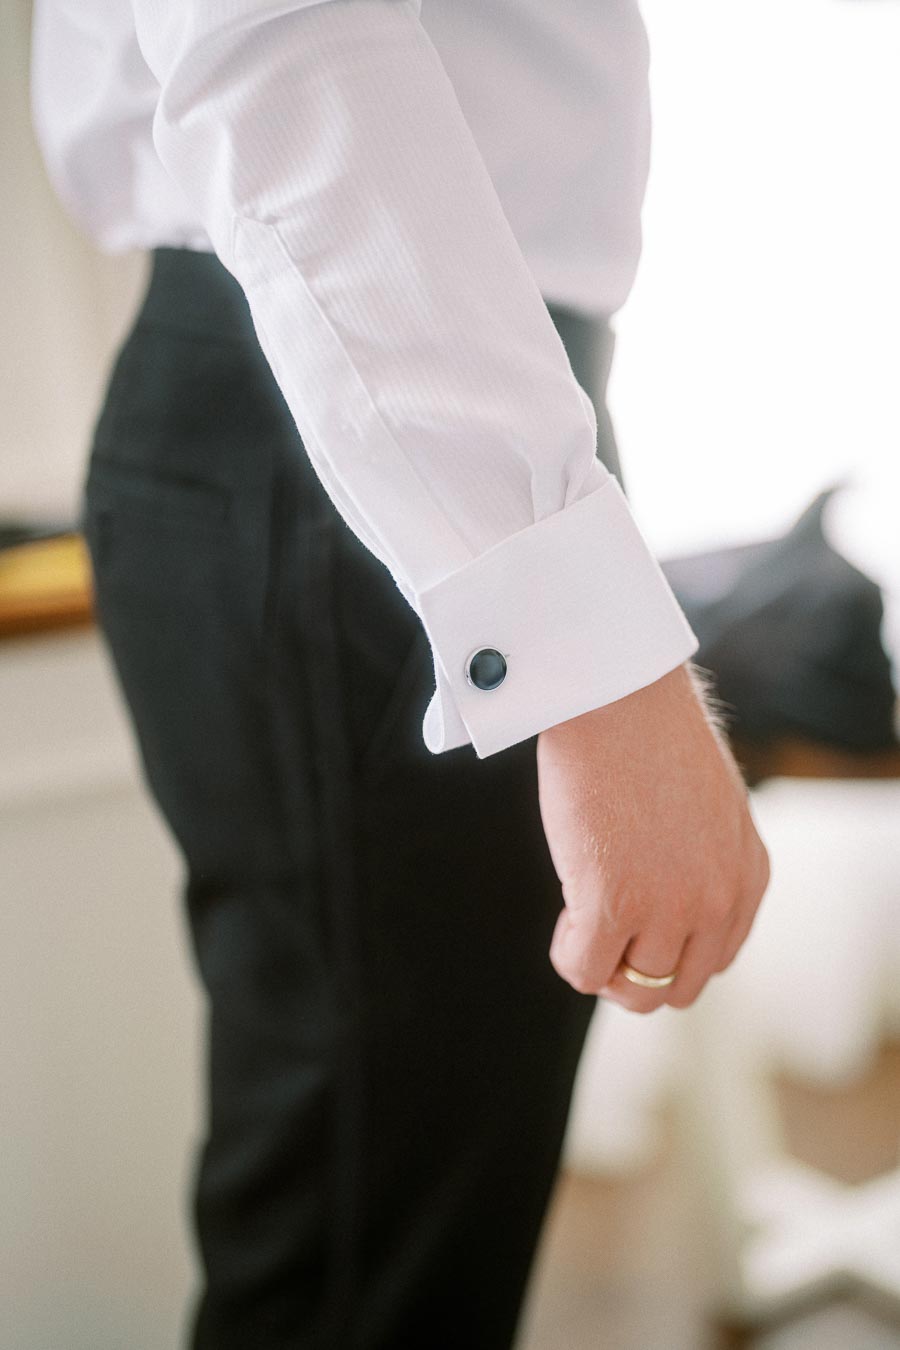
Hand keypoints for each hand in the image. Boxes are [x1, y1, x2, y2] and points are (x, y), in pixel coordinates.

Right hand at [535, 661, 769, 1011]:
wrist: (617, 693)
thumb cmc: (648, 731)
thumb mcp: (706, 803)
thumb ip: (702, 855)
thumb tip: (660, 890)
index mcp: (747, 874)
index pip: (716, 957)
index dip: (667, 945)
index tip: (636, 911)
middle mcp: (719, 899)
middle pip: (678, 987)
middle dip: (636, 968)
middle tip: (602, 926)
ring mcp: (669, 906)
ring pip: (635, 989)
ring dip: (602, 961)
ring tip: (580, 910)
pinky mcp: (614, 903)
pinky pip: (585, 970)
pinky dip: (569, 953)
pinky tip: (566, 908)